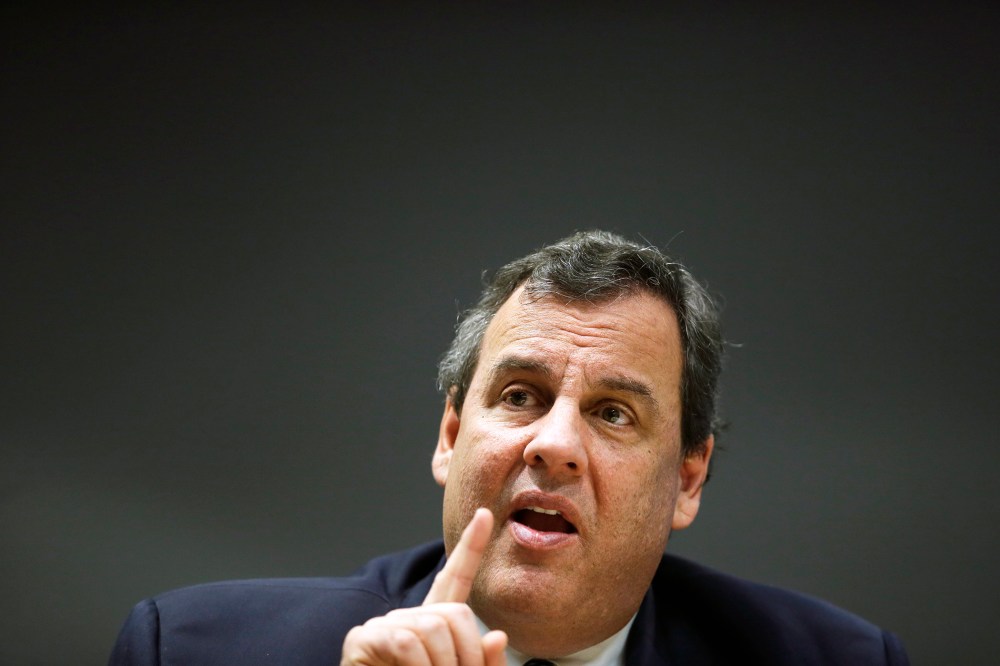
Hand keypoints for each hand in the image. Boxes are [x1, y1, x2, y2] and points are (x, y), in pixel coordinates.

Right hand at [341, 508, 507, 664]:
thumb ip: (480, 665)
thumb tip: (497, 637)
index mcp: (434, 626)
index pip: (455, 579)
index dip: (471, 547)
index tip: (484, 516)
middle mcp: (410, 619)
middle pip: (455, 612)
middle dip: (467, 654)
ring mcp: (385, 626)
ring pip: (434, 627)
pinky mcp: (364, 639)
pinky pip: (406, 641)